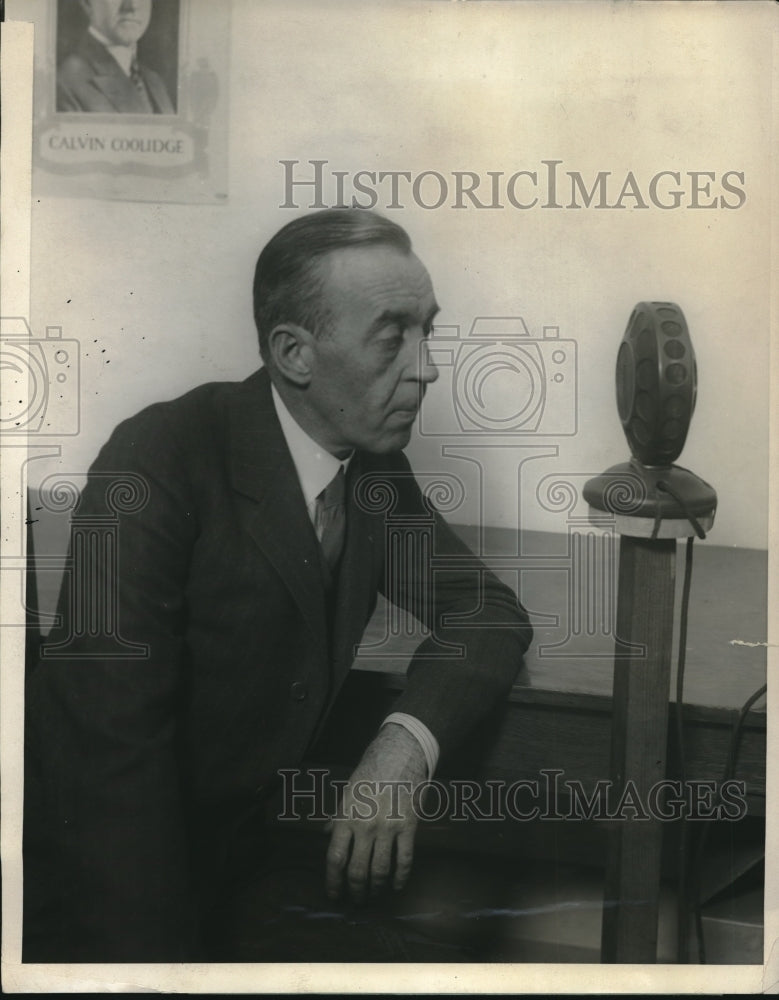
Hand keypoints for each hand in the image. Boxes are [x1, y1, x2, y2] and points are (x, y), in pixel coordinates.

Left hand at [325, 723, 426, 902]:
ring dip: (376, 889)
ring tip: (373, 897)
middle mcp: (365, 826)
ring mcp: (388, 828)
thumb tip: (325, 835)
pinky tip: (397, 885)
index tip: (334, 895)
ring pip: (380, 870)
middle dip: (355, 892)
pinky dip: (401, 877)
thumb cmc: (371, 772)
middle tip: (355, 902)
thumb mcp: (348, 792)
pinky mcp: (408, 827)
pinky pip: (405, 860)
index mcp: (346, 817)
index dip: (333, 881)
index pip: (335, 858)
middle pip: (357, 870)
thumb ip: (337, 816)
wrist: (401, 754)